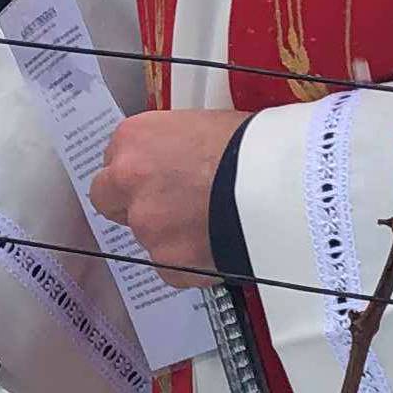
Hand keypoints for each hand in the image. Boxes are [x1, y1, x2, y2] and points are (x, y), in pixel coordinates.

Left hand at [89, 109, 240, 286]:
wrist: (282, 183)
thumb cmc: (253, 145)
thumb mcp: (204, 126)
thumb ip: (173, 148)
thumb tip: (174, 162)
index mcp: (134, 138)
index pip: (113, 161)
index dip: (137, 173)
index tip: (156, 177)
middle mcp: (128, 181)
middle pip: (109, 200)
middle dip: (133, 204)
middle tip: (171, 204)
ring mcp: (146, 225)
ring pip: (145, 236)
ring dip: (168, 233)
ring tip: (209, 223)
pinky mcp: (168, 262)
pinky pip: (171, 267)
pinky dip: (190, 261)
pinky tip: (217, 244)